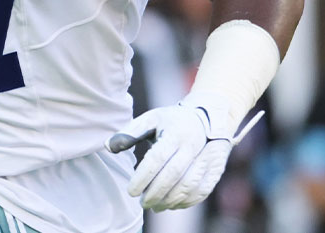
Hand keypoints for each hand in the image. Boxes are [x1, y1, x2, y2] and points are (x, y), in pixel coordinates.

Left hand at [108, 94, 263, 210]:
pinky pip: (203, 190)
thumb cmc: (173, 120)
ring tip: (155, 207)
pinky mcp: (216, 169)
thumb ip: (129, 133)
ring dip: (171, 200)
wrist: (209, 117)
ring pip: (189, 185)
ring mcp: (208, 158)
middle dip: (156, 193)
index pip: (157, 158)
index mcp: (175, 133)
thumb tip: (108, 147)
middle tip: (142, 203)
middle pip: (174, 175)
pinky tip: (173, 205)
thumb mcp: (151, 119)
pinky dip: (187, 201)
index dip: (144, 177)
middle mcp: (193, 146)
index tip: (131, 192)